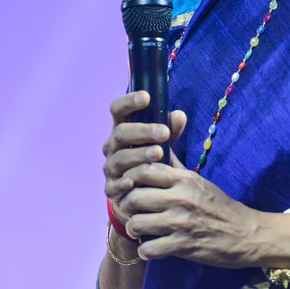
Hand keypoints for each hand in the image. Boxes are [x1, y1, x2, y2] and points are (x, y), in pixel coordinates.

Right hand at [103, 91, 187, 227]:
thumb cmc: (153, 159)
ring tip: (159, 153)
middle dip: (143, 131)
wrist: (142, 192)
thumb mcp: (163, 142)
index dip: (129, 101)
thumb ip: (171, 129)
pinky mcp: (111, 189)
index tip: (146, 97)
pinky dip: (124, 183)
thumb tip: (179, 116)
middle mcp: (112, 146)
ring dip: (139, 155)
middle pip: (121, 133)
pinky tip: (134, 182)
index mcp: (122, 129)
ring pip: (120, 158)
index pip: (118, 109)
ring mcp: (110, 168)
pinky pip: (115, 185)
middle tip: (164, 133)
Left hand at [117, 161, 282, 268]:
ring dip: (134, 229)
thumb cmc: (219, 206)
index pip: (143, 169)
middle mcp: (180, 198)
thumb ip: (174, 166)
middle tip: (132, 212)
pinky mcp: (182, 246)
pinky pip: (148, 249)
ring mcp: (181, 223)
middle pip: (134, 197)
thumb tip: (157, 146)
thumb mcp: (197, 181)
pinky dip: (146, 251)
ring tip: (141, 230)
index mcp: (184, 179)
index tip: (131, 188)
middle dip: (127, 206)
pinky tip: (153, 248)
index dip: (130, 178)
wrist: (245, 233)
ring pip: (136, 224)